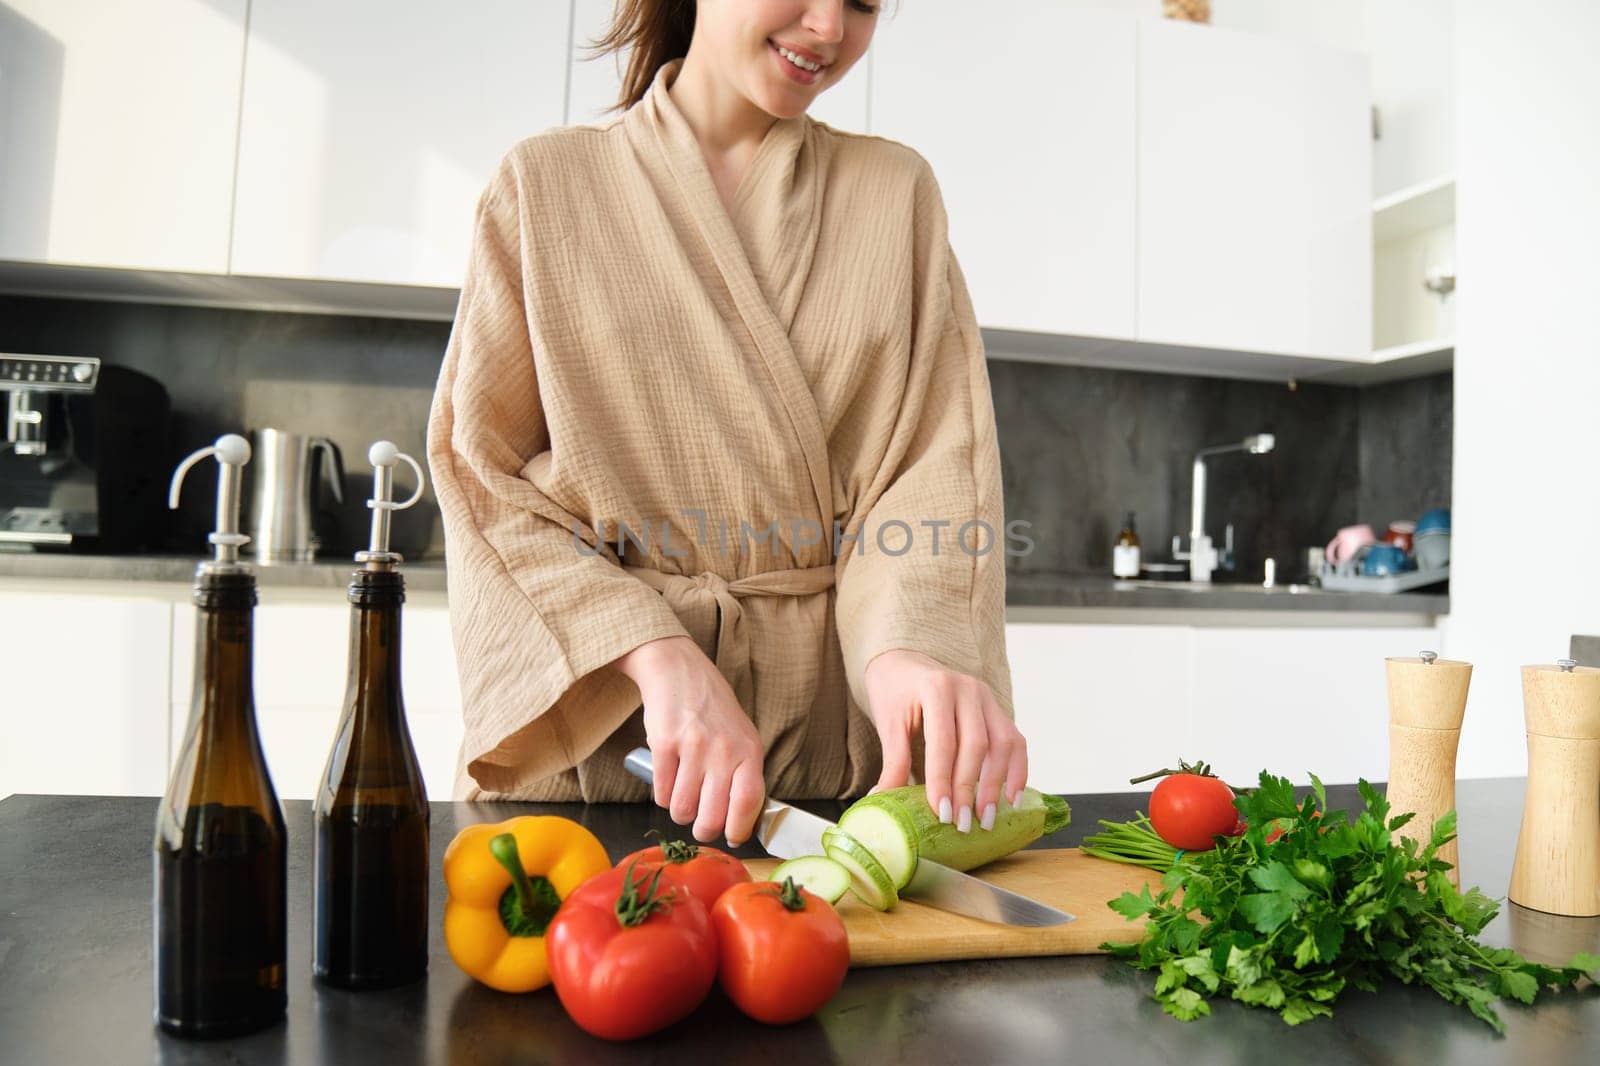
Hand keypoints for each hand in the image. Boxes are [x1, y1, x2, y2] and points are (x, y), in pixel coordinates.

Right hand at [613, 636, 765, 845]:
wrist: (678, 670)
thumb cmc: (712, 709)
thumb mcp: (742, 736)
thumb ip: (744, 774)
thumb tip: (741, 822)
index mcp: (750, 750)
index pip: (749, 804)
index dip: (739, 831)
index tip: (732, 837)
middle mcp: (724, 750)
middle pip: (712, 818)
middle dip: (704, 830)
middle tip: (702, 823)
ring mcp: (693, 747)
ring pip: (682, 811)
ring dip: (681, 812)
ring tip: (684, 795)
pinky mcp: (663, 745)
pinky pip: (661, 794)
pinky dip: (663, 795)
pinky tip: (669, 779)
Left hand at [861, 649, 1027, 833]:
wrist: (906, 663)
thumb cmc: (895, 693)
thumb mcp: (888, 723)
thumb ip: (893, 762)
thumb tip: (883, 802)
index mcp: (936, 688)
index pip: (943, 740)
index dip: (943, 778)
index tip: (941, 812)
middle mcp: (968, 689)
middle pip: (976, 744)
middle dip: (969, 787)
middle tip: (962, 823)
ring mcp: (987, 698)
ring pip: (1002, 743)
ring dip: (997, 784)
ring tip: (986, 817)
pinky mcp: (997, 710)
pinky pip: (1015, 740)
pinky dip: (1017, 770)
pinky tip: (1011, 798)